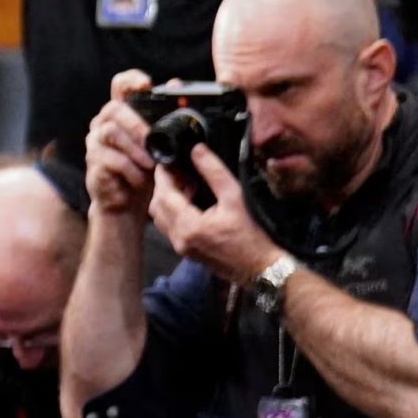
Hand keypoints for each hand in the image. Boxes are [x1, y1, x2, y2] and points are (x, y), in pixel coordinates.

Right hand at [85, 70, 158, 218]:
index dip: (130, 80)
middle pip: (114, 108)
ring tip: (151, 163)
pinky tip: (141, 177)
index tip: (145, 84)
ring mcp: (95, 142)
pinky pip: (109, 159)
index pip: (120, 85)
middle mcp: (104, 123)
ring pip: (110, 132)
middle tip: (154, 139)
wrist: (129, 202)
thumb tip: (177, 85)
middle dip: (137, 123)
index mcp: (122, 113)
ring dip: (135, 148)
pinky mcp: (93, 163)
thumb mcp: (163, 144)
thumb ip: (167, 117)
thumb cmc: (147, 169)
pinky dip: (129, 168)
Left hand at [148, 141, 277, 287]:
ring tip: (187, 184)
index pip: (164, 195)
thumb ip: (214, 172)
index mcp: (189, 226)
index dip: (163, 176)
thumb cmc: (252, 233)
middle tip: (179, 171)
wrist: (261, 268)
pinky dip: (173, 211)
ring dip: (167, 199)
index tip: (166, 161)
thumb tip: (196, 150)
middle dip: (163, 187)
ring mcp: (180, 247)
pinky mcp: (185, 250)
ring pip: (160, 218)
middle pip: (157, 207)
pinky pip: (169, 227)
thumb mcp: (235, 197)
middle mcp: (178, 239)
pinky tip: (191, 201)